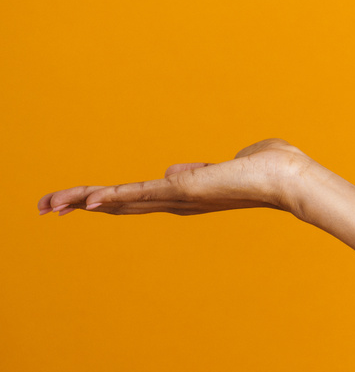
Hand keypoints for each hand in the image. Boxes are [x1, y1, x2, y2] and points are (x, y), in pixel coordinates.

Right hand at [36, 139, 315, 217]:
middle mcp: (178, 202)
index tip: (79, 202)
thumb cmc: (273, 169)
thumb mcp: (229, 165)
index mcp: (187, 195)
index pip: (138, 198)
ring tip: (47, 203)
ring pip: (121, 200)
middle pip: (120, 204)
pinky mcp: (184, 190)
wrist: (292, 180)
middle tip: (45, 206)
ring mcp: (179, 198)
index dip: (107, 199)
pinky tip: (84, 202)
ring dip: (82, 200)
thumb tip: (175, 171)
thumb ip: (200, 170)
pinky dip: (111, 197)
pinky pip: (140, 193)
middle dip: (80, 203)